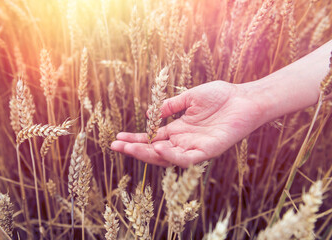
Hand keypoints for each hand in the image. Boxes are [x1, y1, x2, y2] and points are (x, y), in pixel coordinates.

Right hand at [111, 80, 264, 166]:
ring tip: (129, 147)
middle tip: (116, 146)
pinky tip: (159, 147)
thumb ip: (171, 106)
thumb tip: (151, 113)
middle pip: (155, 150)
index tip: (118, 137)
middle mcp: (184, 141)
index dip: (135, 138)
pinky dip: (172, 155)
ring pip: (167, 157)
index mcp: (179, 129)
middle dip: (135, 149)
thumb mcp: (190, 97)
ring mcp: (195, 147)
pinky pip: (187, 158)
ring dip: (148, 153)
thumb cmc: (220, 96)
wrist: (245, 99)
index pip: (153, 138)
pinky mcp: (208, 151)